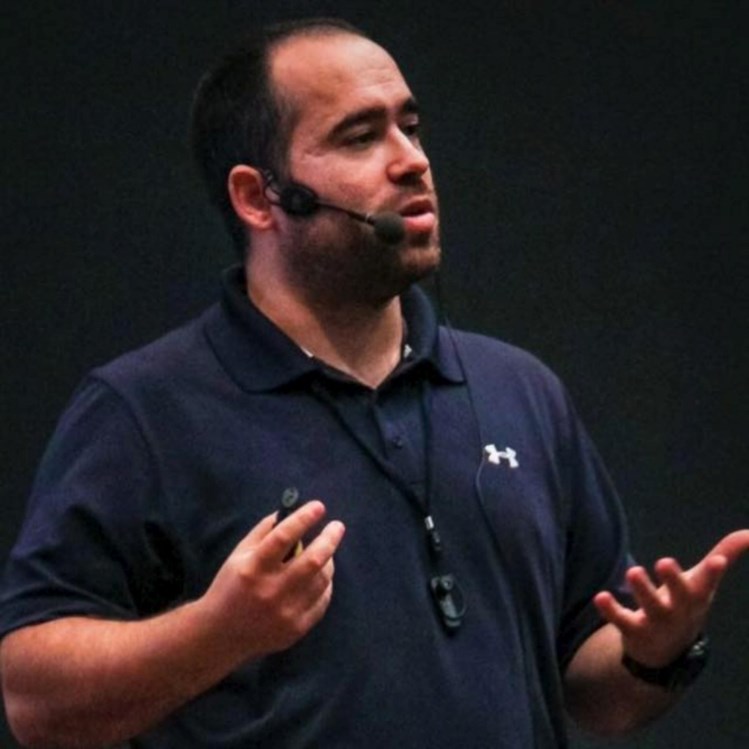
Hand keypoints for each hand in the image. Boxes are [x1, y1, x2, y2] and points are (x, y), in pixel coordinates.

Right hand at [200, 500, 345, 662]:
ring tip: (326, 551)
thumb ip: (264, 531)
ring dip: (329, 561)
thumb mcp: (239, 554)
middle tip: (337, 526)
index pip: (283, 537)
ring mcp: (285, 612)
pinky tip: (321, 576)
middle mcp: (271, 590)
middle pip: (312, 560)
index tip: (319, 506)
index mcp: (253, 568)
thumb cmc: (230, 587)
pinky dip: (325, 584)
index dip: (303, 519)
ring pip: (322, 580)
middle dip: (329, 539)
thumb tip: (292, 511)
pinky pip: (323, 601)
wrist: (221, 635)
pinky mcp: (296, 629)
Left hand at [594, 530, 748, 666]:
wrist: (667, 653)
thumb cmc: (686, 604)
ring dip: (643, 590)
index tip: (717, 561)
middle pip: (679, 596)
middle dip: (673, 580)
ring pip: (651, 607)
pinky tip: (600, 596)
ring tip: (633, 570)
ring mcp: (657, 623)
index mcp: (696, 595)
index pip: (708, 582)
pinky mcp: (633, 630)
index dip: (713, 572)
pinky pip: (621, 621)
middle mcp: (679, 610)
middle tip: (664, 561)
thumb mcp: (703, 582)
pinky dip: (611, 610)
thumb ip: (726, 554)